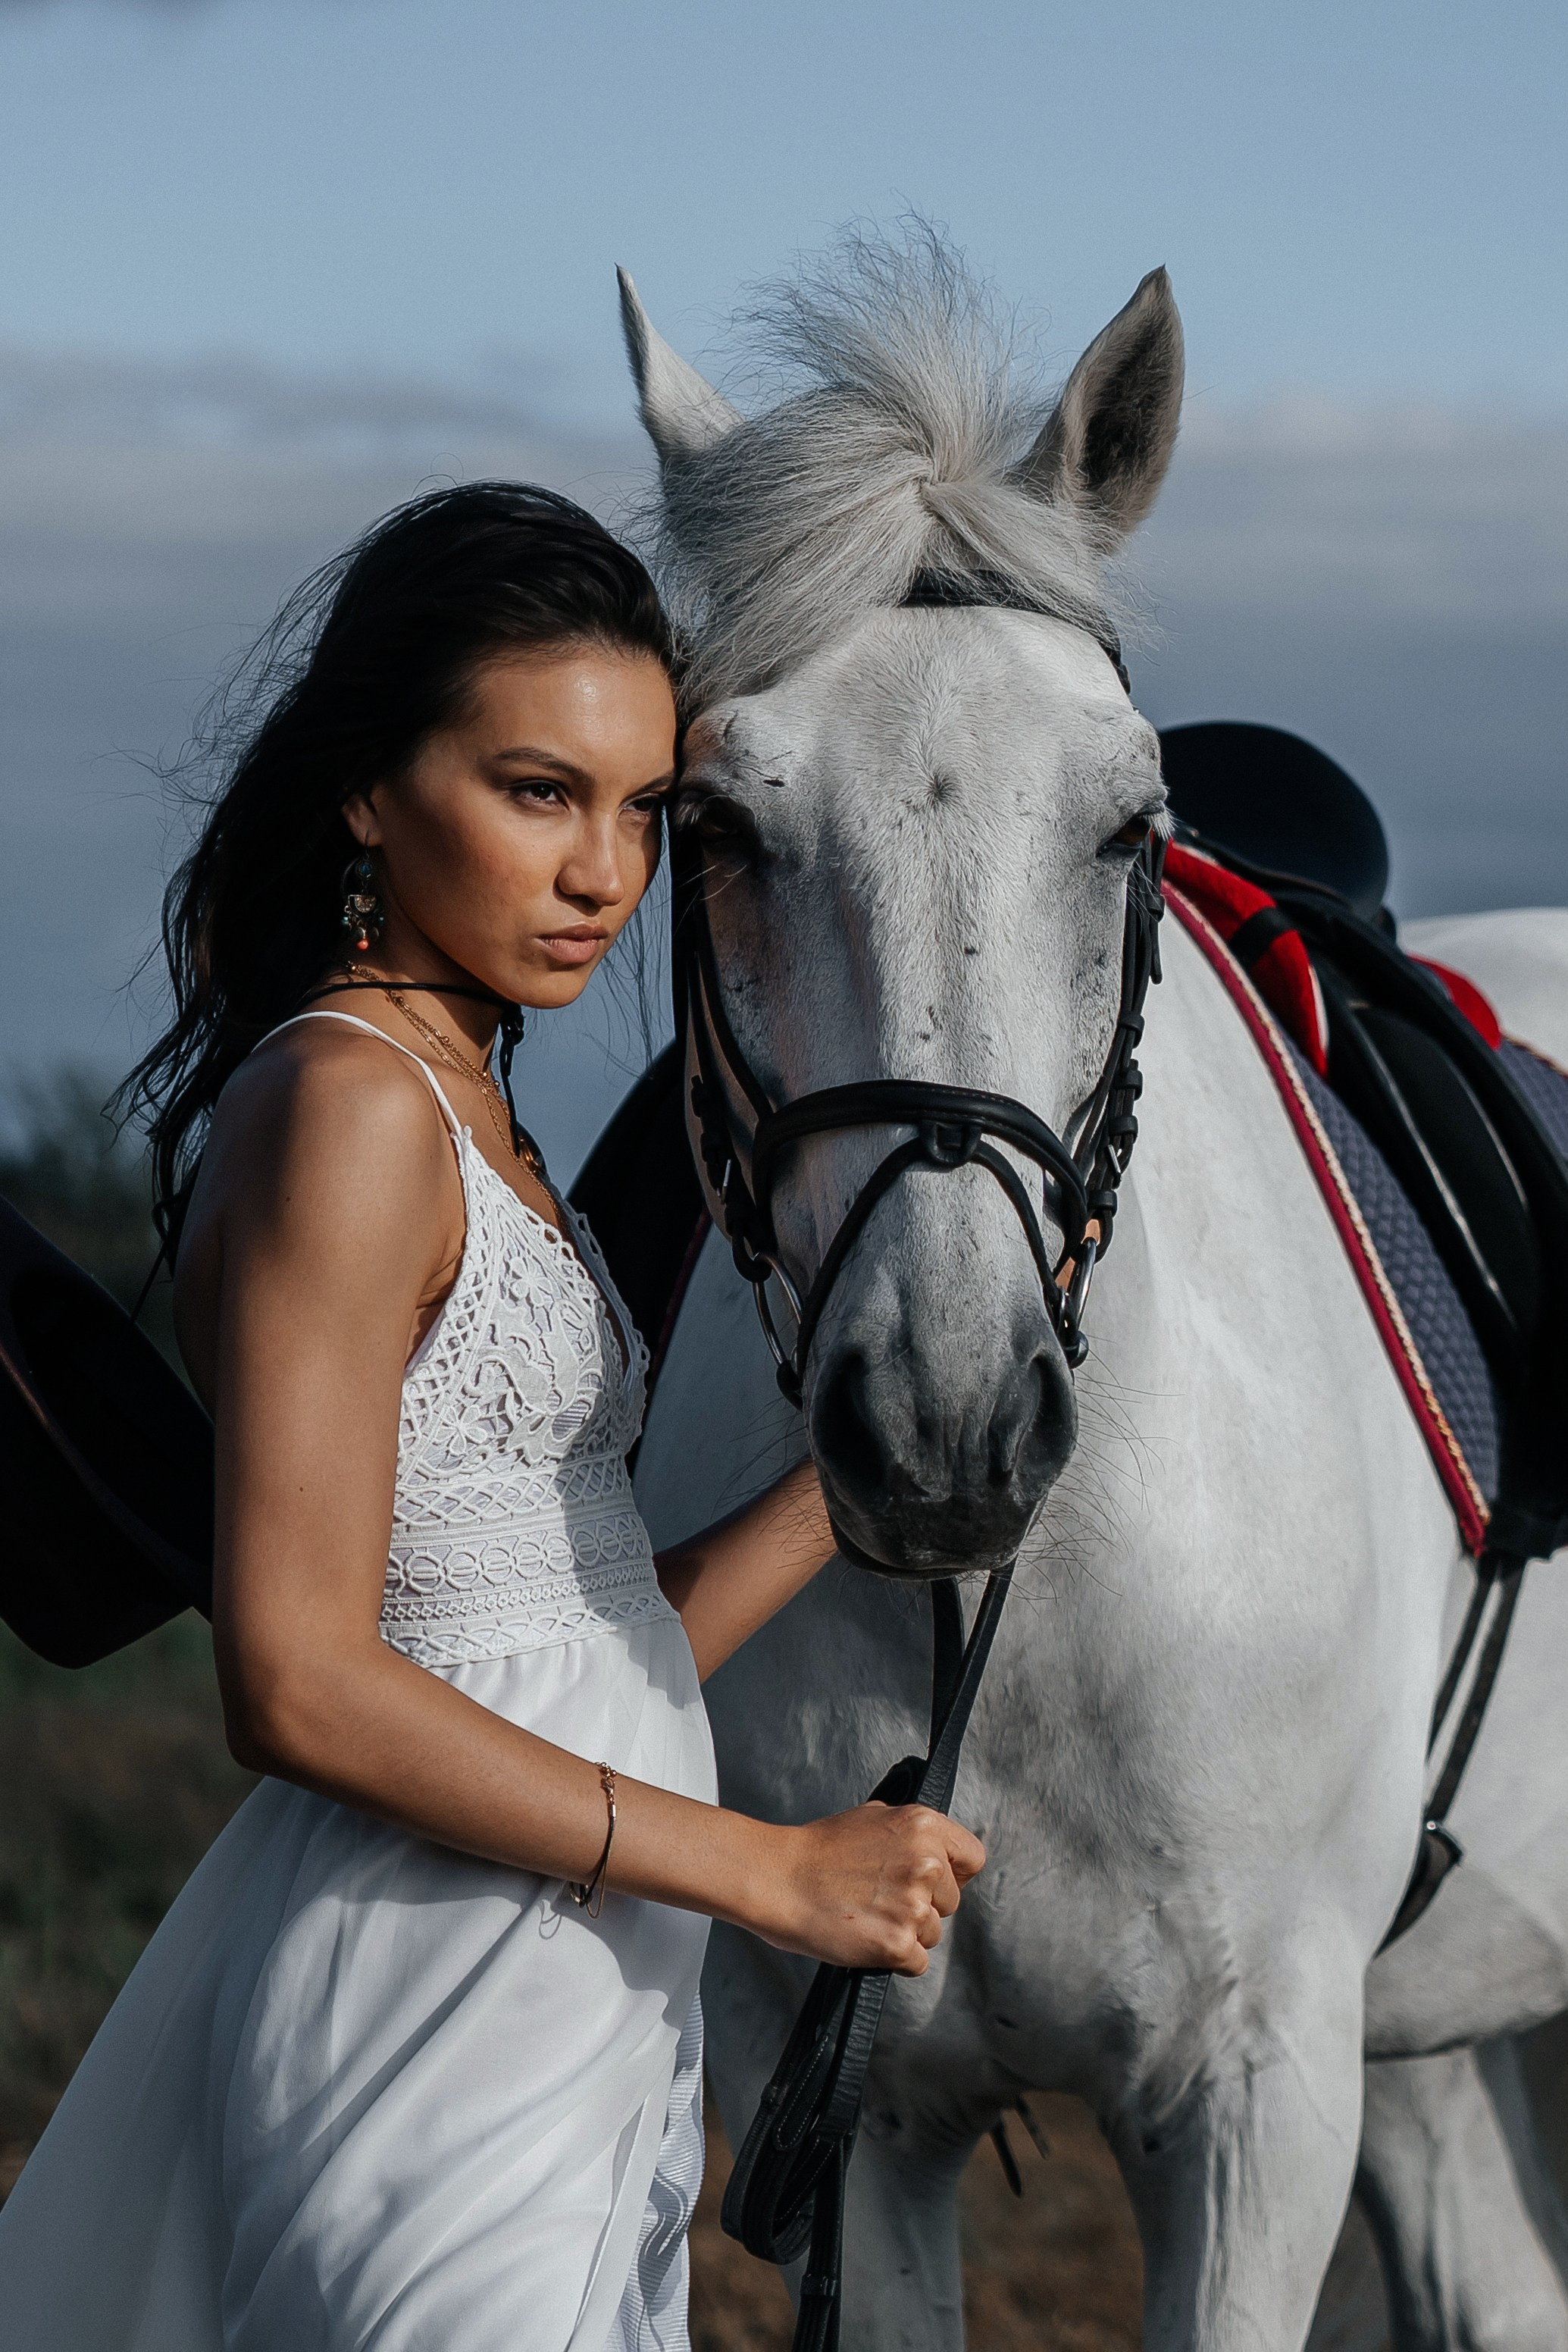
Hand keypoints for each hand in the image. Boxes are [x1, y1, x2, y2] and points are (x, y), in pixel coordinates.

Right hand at [750, 1803, 986, 1974]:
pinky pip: (917, 1963)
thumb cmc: (816, 1850)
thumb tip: (936, 1850)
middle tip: (881, 1900)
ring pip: (933, 1934)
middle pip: (951, 1902)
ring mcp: (913, 1905)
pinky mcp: (898, 1944)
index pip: (972, 1858)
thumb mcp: (872, 1818)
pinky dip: (894, 1959)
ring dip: (906, 1933)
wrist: (776, 1878)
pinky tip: (865, 1937)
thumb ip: (911, 1834)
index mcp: (923, 1826)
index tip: (935, 1882)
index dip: (955, 1874)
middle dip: (923, 1906)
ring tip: (866, 1916)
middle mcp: (926, 1863)